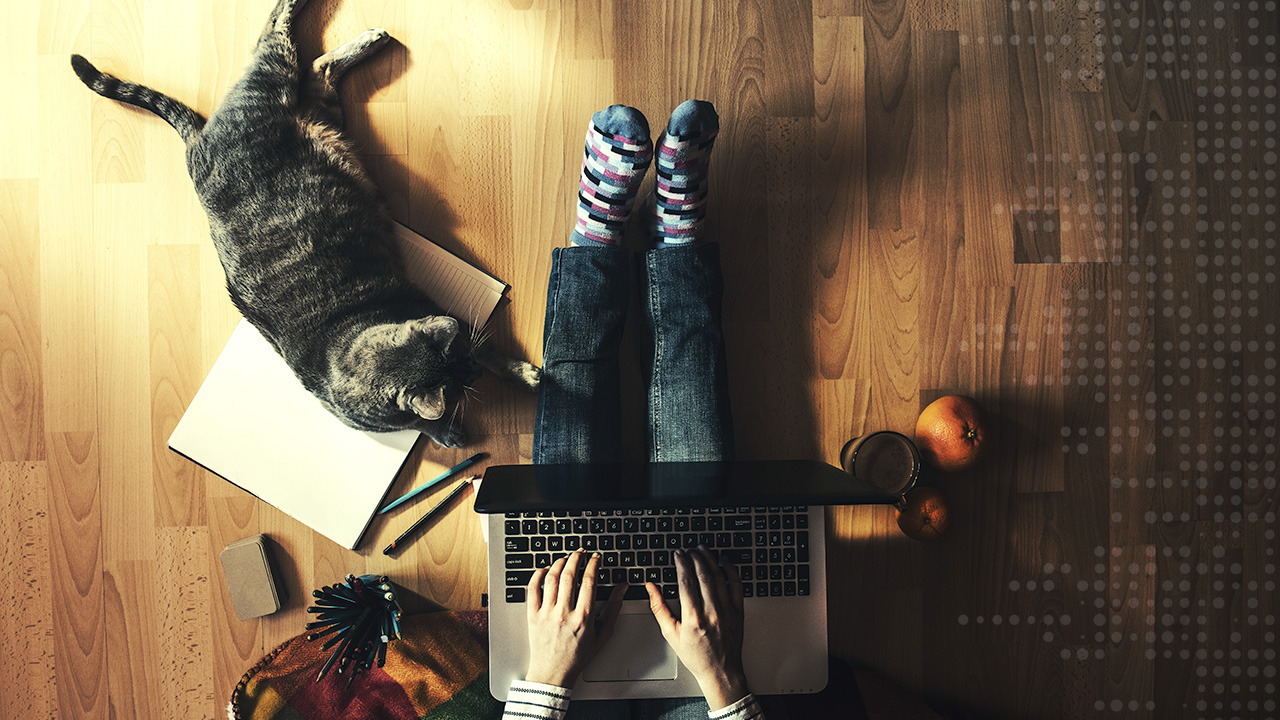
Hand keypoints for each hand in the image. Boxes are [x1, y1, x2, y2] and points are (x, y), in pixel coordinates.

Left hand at [525, 550, 625, 687]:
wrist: (553, 673)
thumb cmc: (578, 656)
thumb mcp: (603, 635)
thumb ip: (614, 609)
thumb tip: (623, 588)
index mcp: (583, 617)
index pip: (589, 581)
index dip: (593, 564)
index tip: (595, 558)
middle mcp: (564, 613)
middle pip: (569, 575)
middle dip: (577, 557)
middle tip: (580, 552)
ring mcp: (547, 614)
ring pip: (551, 579)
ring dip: (559, 563)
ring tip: (565, 558)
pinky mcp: (533, 616)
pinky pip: (532, 589)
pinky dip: (537, 575)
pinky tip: (544, 570)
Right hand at [646, 546, 748, 710]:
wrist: (720, 670)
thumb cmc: (696, 655)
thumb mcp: (670, 634)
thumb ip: (659, 608)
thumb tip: (651, 588)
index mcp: (693, 619)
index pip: (686, 582)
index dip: (681, 563)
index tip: (678, 554)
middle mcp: (711, 613)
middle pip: (703, 575)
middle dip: (694, 557)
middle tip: (689, 549)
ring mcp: (727, 611)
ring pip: (719, 576)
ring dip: (710, 559)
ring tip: (702, 550)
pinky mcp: (738, 611)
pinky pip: (737, 585)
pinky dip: (731, 570)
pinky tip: (724, 561)